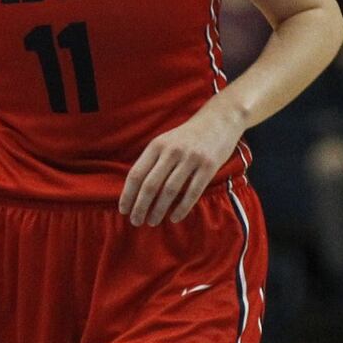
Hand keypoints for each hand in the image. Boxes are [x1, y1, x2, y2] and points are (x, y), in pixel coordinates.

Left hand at [120, 98, 245, 225]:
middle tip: (136, 222)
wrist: (219, 120)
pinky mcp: (209, 166)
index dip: (128, 194)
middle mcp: (172, 152)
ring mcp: (191, 158)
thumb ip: (151, 161)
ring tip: (152, 222)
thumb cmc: (187, 136)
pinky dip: (182, 207)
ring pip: (169, 191)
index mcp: (156, 146)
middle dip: (140, 206)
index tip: (123, 210)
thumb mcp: (164, 142)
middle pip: (150, 185)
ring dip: (159, 210)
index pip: (136, 174)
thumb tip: (135, 190)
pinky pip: (193, 192)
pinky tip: (174, 217)